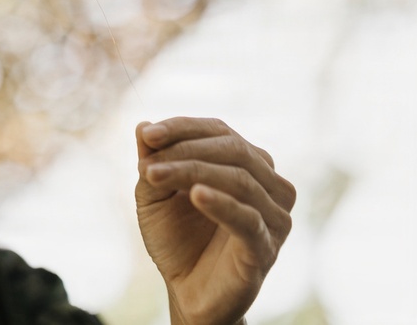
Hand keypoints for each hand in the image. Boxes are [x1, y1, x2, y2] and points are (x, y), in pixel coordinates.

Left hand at [135, 117, 295, 324]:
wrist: (185, 291)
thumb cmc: (176, 238)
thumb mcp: (155, 195)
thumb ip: (154, 161)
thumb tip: (142, 125)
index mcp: (247, 164)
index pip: (219, 131)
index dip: (183, 127)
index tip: (148, 135)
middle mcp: (269, 185)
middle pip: (233, 150)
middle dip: (185, 150)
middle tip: (147, 161)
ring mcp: (274, 217)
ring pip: (240, 180)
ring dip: (193, 172)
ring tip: (154, 176)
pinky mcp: (267, 248)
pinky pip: (249, 219)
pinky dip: (222, 203)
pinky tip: (195, 195)